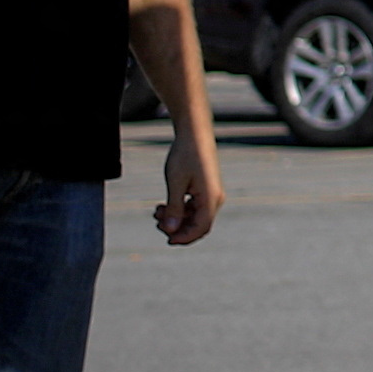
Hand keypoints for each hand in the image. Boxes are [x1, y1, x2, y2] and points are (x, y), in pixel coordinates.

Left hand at [152, 129, 222, 247]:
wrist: (194, 132)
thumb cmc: (185, 154)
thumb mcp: (175, 182)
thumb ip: (173, 208)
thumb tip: (170, 230)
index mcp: (211, 198)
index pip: (201, 228)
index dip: (184, 237)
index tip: (167, 239)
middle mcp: (215, 198)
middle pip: (199, 225)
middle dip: (178, 228)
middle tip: (157, 221)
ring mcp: (211, 193)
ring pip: (195, 216)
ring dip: (176, 218)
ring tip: (157, 210)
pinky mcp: (206, 189)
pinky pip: (195, 207)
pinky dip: (180, 209)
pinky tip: (165, 205)